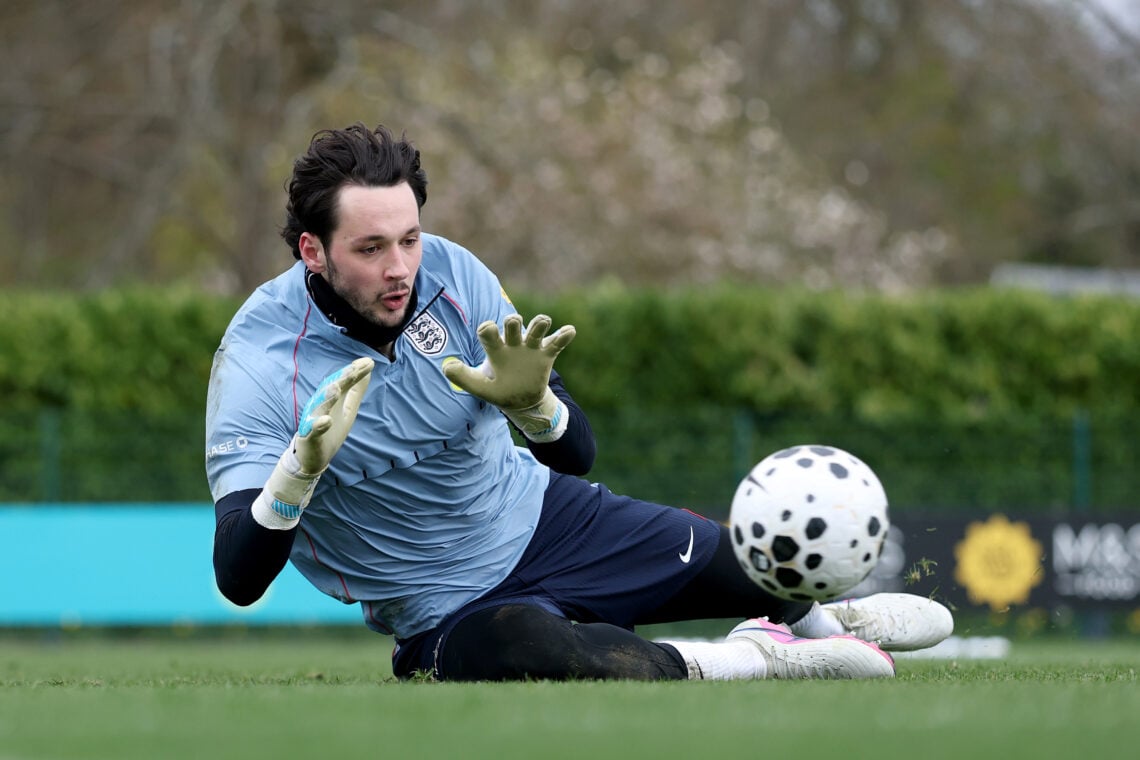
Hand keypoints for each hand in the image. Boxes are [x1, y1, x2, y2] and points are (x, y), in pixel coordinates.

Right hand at [253, 357, 373, 525]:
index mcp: (332, 399)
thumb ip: (357, 389)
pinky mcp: (309, 436)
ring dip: (327, 397)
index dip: (355, 373)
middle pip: (331, 390)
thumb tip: (367, 367)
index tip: (369, 363)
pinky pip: (312, 430)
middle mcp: (321, 405)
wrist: (312, 456)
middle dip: (342, 379)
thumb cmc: (330, 428)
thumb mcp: (348, 408)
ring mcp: (313, 420)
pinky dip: (318, 425)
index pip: (344, 382)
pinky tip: (325, 421)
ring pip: (319, 406)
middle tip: (354, 369)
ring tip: (336, 388)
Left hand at [444, 314, 574, 440]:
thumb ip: (464, 378)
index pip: (489, 332)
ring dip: (539, 323)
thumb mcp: (481, 387)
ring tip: (542, 321)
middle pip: (513, 324)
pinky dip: (564, 335)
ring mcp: (531, 347)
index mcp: (495, 348)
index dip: (488, 329)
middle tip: (513, 322)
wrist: (521, 400)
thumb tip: (447, 367)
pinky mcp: (546, 354)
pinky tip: (569, 330)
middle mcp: (513, 343)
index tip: (488, 329)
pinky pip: (557, 342)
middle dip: (513, 321)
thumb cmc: (498, 389)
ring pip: (537, 328)